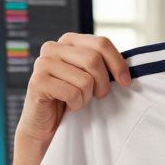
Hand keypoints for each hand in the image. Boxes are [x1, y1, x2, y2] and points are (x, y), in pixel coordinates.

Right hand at [17, 33, 131, 144]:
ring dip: (86, 97)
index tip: (125, 82)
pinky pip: (72, 93)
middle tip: (98, 95)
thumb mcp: (90, 75)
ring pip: (85, 79)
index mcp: (68, 40)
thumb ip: (102, 63)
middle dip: (103, 83)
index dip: (118, 63)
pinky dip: (76, 104)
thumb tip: (127, 68)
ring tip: (78, 100)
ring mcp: (43, 63)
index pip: (101, 43)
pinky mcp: (37, 82)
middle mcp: (53, 47)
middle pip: (94, 59)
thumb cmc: (72, 98)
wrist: (47, 124)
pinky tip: (68, 105)